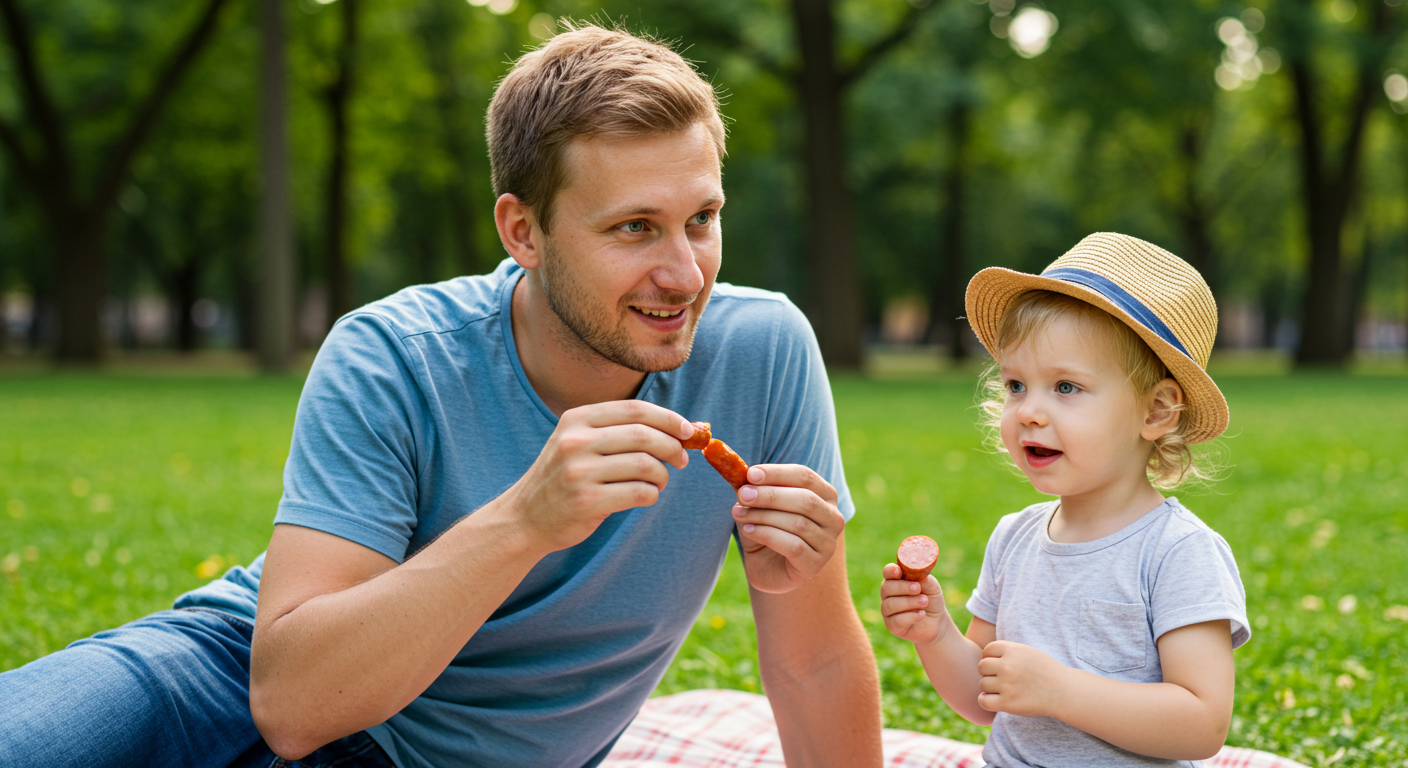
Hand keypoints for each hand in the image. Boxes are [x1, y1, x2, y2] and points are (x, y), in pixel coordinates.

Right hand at [502, 400, 692, 553]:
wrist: (524, 517)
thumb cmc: (564, 478)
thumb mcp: (578, 442)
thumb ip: (619, 432)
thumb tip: (681, 429)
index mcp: (577, 419)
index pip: (635, 409)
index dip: (668, 418)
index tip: (688, 430)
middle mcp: (576, 441)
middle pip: (644, 435)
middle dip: (672, 446)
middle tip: (681, 459)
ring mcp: (579, 472)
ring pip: (646, 464)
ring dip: (663, 475)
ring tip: (658, 482)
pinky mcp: (587, 501)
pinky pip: (639, 493)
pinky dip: (651, 495)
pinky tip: (644, 496)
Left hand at [731, 464, 844, 592]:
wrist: (767, 568)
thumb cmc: (766, 530)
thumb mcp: (758, 506)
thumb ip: (754, 490)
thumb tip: (742, 474)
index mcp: (825, 495)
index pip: (805, 477)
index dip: (777, 473)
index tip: (751, 473)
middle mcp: (833, 518)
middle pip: (805, 499)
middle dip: (770, 495)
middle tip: (743, 494)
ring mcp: (827, 544)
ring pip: (798, 523)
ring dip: (764, 515)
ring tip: (739, 513)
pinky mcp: (815, 565)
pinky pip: (793, 546)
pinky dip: (767, 535)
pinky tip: (748, 530)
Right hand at [878, 563, 950, 644]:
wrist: (937, 621)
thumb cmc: (931, 599)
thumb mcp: (932, 586)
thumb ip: (924, 579)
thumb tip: (916, 574)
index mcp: (896, 580)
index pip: (887, 572)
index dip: (890, 571)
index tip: (899, 572)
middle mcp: (888, 594)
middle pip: (886, 588)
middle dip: (903, 587)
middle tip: (917, 588)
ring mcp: (888, 611)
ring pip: (890, 604)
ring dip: (909, 602)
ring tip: (925, 602)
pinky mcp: (891, 626)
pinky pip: (896, 620)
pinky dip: (911, 617)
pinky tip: (921, 614)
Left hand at [977, 641, 1068, 717]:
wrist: (1064, 692)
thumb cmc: (1045, 671)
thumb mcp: (1027, 652)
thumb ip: (1006, 651)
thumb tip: (982, 657)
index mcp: (1013, 650)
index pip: (987, 650)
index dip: (992, 658)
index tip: (1002, 665)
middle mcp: (1008, 665)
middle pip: (982, 667)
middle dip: (990, 673)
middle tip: (1003, 679)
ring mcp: (1007, 685)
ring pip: (983, 684)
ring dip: (990, 687)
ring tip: (1005, 689)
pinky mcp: (1007, 703)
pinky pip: (983, 701)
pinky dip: (986, 701)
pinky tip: (996, 700)